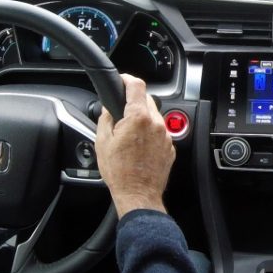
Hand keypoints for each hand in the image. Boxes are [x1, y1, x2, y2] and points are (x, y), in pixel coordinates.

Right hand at [96, 74, 174, 216]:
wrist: (138, 194)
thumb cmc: (120, 172)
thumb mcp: (102, 141)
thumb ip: (106, 118)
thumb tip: (108, 108)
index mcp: (139, 118)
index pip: (137, 86)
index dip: (128, 79)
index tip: (123, 79)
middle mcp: (156, 123)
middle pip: (147, 100)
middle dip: (134, 102)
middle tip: (121, 114)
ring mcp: (165, 135)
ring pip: (154, 116)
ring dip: (142, 119)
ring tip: (129, 135)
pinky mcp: (170, 147)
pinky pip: (159, 132)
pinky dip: (150, 133)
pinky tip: (139, 146)